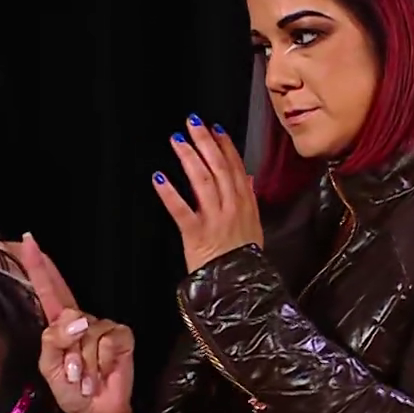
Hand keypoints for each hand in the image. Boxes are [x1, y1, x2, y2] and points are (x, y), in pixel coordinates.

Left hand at [15, 234, 135, 412]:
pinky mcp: (122, 336)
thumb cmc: (70, 390)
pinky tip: (104, 372)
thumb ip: (53, 339)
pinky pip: (109, 340)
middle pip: (68, 315)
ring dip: (85, 363)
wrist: (95, 412)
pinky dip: (103, 361)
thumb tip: (78, 320)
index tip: (28, 239)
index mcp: (59, 324)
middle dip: (68, 349)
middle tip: (71, 373)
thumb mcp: (49, 366)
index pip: (48, 289)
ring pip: (88, 333)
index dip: (39, 266)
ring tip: (87, 378)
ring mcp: (104, 326)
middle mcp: (82, 319)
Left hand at [151, 115, 263, 272]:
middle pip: (219, 168)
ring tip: (177, 141)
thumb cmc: (245, 262)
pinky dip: (170, 194)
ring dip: (189, 159)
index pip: (236, 168)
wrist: (241, 290)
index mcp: (246, 205)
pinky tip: (159, 178)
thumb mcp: (254, 227)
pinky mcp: (197, 234)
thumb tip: (248, 178)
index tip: (215, 128)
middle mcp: (232, 208)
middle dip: (205, 143)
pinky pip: (181, 210)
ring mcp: (216, 220)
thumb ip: (249, 200)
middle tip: (192, 122)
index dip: (225, 146)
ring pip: (202, 182)